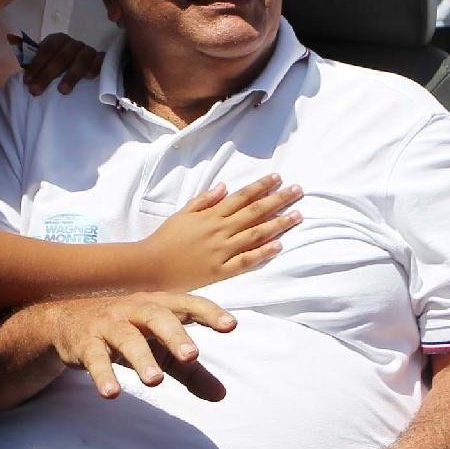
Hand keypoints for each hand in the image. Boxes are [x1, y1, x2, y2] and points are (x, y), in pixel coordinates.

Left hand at [19, 32, 102, 94]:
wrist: (77, 66)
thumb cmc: (56, 67)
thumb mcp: (42, 64)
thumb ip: (32, 66)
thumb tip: (23, 74)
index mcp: (57, 40)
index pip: (46, 49)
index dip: (36, 65)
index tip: (27, 81)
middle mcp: (72, 43)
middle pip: (61, 57)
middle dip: (47, 75)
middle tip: (36, 91)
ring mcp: (87, 50)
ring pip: (81, 59)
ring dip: (71, 75)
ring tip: (62, 91)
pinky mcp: (100, 59)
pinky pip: (100, 61)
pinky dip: (94, 68)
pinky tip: (89, 77)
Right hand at [47, 292, 235, 399]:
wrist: (66, 321)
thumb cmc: (126, 331)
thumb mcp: (159, 349)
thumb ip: (190, 371)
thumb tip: (222, 395)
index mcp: (157, 305)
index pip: (187, 304)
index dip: (209, 313)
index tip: (231, 325)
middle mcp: (133, 309)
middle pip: (157, 316)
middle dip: (175, 335)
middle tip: (192, 356)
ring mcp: (108, 325)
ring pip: (126, 338)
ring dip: (140, 358)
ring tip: (155, 382)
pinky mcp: (85, 344)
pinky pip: (95, 358)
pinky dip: (103, 375)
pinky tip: (112, 393)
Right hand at [143, 176, 302, 291]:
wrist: (151, 266)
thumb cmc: (166, 238)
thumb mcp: (183, 214)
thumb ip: (205, 200)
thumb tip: (224, 186)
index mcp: (211, 215)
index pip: (242, 196)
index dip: (261, 186)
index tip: (278, 178)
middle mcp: (220, 230)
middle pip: (255, 212)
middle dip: (278, 200)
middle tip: (298, 191)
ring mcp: (222, 251)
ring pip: (256, 234)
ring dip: (278, 223)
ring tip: (297, 215)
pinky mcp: (221, 271)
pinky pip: (246, 261)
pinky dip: (263, 252)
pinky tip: (279, 245)